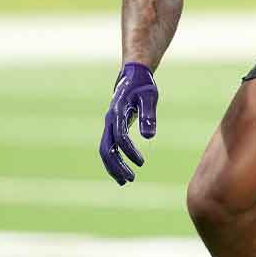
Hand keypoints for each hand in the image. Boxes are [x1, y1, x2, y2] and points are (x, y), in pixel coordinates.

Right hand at [99, 62, 157, 184]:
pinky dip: (114, 160)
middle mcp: (110, 120)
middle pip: (106, 148)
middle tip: (130, 179)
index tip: (142, 162)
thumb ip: (148, 116)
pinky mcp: (113, 127)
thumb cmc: (143, 85)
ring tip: (125, 181)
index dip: (129, 151)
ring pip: (106, 150)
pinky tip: (123, 171)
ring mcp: (109, 124)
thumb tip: (149, 137)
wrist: (133, 75)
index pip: (120, 137)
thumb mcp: (149, 97)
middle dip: (116, 165)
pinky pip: (110, 147)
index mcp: (117, 112)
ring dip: (113, 166)